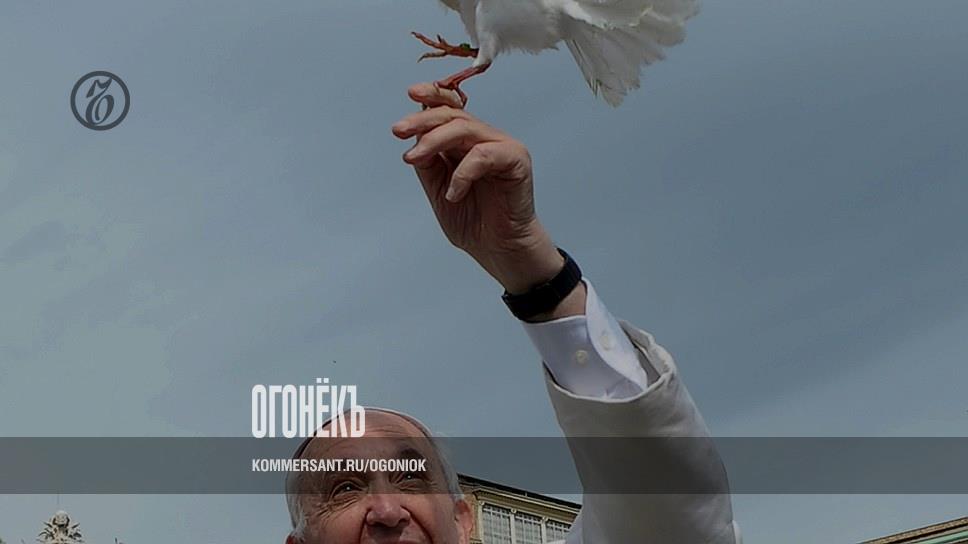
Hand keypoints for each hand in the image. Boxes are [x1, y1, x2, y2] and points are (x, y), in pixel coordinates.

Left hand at [391, 83, 564, 294]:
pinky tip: (454, 193)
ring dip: (434, 141)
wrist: (499, 250)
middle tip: (399, 130)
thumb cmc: (475, 222)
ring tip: (415, 158)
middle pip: (453, 115)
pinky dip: (463, 172)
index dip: (432, 96)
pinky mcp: (517, 160)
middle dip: (422, 120)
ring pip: (465, 128)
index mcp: (466, 143)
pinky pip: (484, 155)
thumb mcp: (439, 190)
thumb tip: (413, 140)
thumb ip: (429, 164)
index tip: (411, 93)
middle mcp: (484, 140)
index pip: (449, 110)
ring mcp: (502, 148)